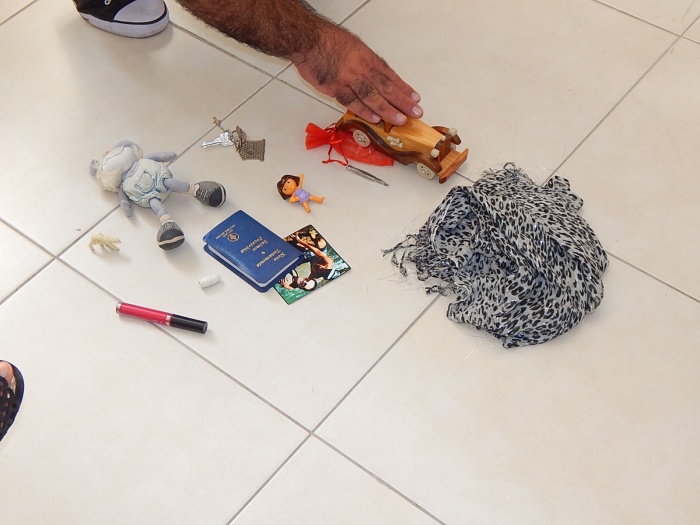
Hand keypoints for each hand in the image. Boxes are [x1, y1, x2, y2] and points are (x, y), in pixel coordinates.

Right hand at [293, 26, 422, 125]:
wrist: (308, 40)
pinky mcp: (335, 88)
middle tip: (416, 112)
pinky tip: (375, 119)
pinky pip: (352, 101)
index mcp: (367, 58)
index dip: (403, 88)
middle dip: (403, 101)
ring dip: (388, 109)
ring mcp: (348, 79)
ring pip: (372, 96)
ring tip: (400, 120)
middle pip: (386, 87)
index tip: (415, 98)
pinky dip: (363, 111)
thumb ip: (364, 62)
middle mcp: (361, 68)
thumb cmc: (328, 40)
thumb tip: (374, 75)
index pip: (390, 75)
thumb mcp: (353, 46)